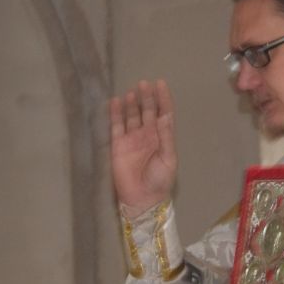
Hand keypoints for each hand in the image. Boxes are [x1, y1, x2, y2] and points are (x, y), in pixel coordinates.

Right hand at [109, 80, 177, 216]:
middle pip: (147, 111)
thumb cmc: (160, 180)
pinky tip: (115, 101)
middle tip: (143, 83)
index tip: (160, 83)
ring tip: (131, 91)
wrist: (143, 199)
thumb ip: (166, 137)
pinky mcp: (117, 145)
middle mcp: (147, 135)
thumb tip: (164, 116)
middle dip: (146, 97)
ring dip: (132, 103)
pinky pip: (116, 126)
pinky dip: (115, 114)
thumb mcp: (169, 159)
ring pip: (132, 116)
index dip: (162, 99)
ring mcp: (132, 139)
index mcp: (162, 137)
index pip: (163, 113)